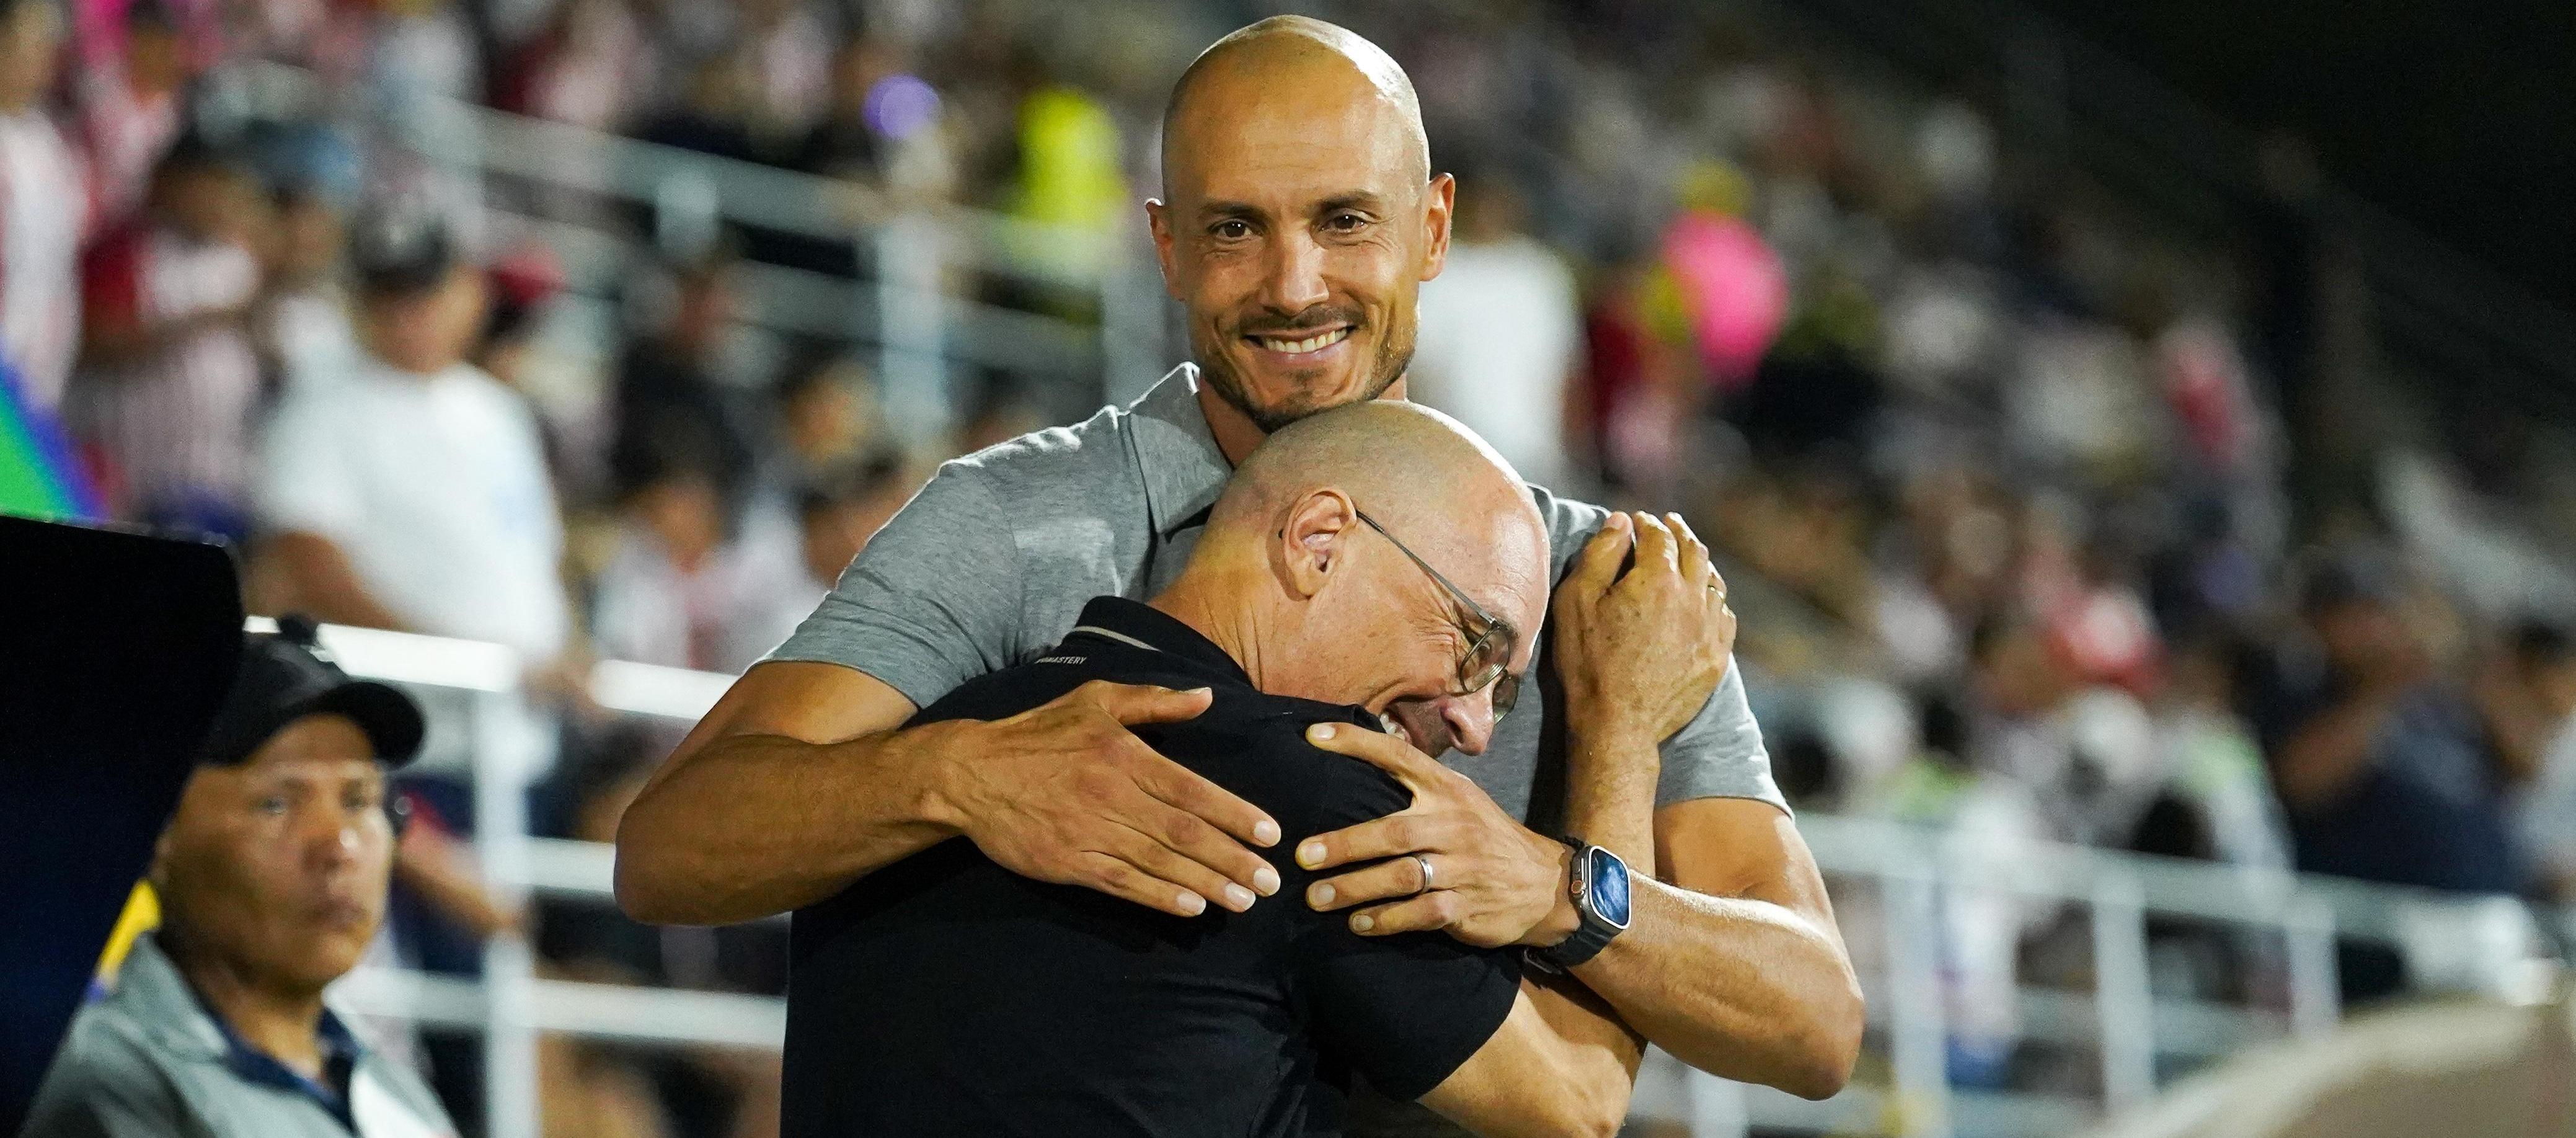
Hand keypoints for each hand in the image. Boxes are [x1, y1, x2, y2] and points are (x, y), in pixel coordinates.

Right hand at [923, 680, 1281, 916]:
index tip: (1270, 834)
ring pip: (1159, 863)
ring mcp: (1088, 832)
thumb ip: (1154, 701)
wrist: (970, 774)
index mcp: (1124, 754)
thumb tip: (1207, 697)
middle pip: (1184, 833)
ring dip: (1207, 884)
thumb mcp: (1095, 699)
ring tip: (1245, 900)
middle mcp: (1112, 795)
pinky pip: (1122, 884)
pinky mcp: (1066, 862)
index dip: (1234, 814)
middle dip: (1233, 859)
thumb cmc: (1039, 734)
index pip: (1192, 789)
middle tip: (1271, 881)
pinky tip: (1191, 908)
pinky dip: (1158, 897)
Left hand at [1296, 722, 1578, 947]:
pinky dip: (1386, 920)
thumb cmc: (1486, 838)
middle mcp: (1455, 824)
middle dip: (1344, 844)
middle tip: (1302, 855)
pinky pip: (1420, 914)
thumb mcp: (1461, 799)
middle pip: (1393, 831)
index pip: (1400, 755)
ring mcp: (1463, 868)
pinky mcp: (1467, 907)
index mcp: (1449, 790)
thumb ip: (1417, 786)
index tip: (1311, 736)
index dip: (1356, 743)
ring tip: (1316, 897)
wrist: (1545, 885)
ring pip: (1402, 877)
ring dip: (1355, 888)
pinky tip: (1358, 923)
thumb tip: (1357, 765)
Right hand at [1552, 511, 1735, 748]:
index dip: (1647, 523)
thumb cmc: (1588, 661)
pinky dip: (1713, 598)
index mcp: (1658, 578)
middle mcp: (1692, 597)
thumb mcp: (1577, 600)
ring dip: (1700, 562)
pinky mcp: (1716, 657)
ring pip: (1713, 582)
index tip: (1638, 520)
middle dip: (1679, 533)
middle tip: (1670, 524)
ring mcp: (1709, 629)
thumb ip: (1600, 553)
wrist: (1618, 723)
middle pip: (1693, 551)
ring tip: (1690, 556)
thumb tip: (1621, 521)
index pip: (1658, 536)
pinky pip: (1723, 615)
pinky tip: (1705, 599)